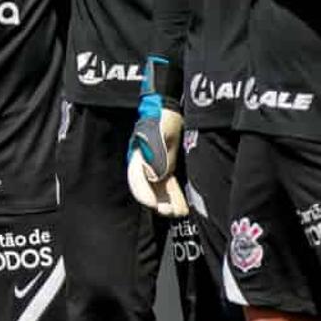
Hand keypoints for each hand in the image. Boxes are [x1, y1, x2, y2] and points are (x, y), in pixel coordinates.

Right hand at [125, 56, 188, 216]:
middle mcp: (143, 164)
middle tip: (169, 212)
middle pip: (147, 188)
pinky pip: (168, 185)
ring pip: (159, 189)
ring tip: (179, 213)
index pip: (136, 178)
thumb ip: (159, 154)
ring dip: (167, 202)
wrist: (170, 107)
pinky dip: (175, 196)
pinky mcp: (165, 167)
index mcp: (138, 155)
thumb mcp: (163, 132)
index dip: (143, 193)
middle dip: (157, 202)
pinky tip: (184, 206)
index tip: (154, 205)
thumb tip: (155, 177)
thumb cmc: (164, 116)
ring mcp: (154, 167)